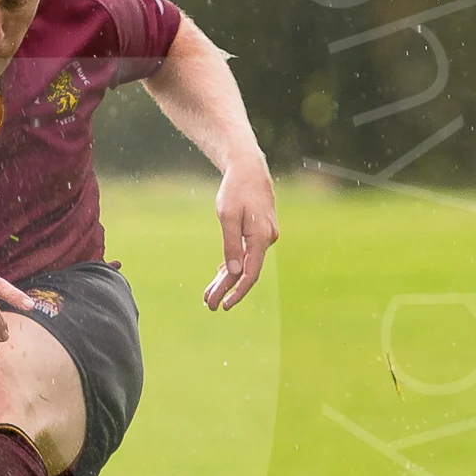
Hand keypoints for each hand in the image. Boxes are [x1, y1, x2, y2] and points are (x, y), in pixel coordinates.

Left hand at [205, 156, 278, 310]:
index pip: (251, 273)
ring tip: (209, 295)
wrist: (249, 168)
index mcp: (260, 237)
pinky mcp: (259, 231)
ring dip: (227, 279)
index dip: (238, 292)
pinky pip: (246, 253)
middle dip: (227, 290)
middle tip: (209, 306)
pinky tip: (220, 276)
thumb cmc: (236, 190)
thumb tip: (233, 273)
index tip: (225, 305)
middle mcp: (266, 239)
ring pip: (245, 263)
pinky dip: (232, 264)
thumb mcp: (228, 217)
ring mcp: (264, 236)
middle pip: (246, 271)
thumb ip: (230, 246)